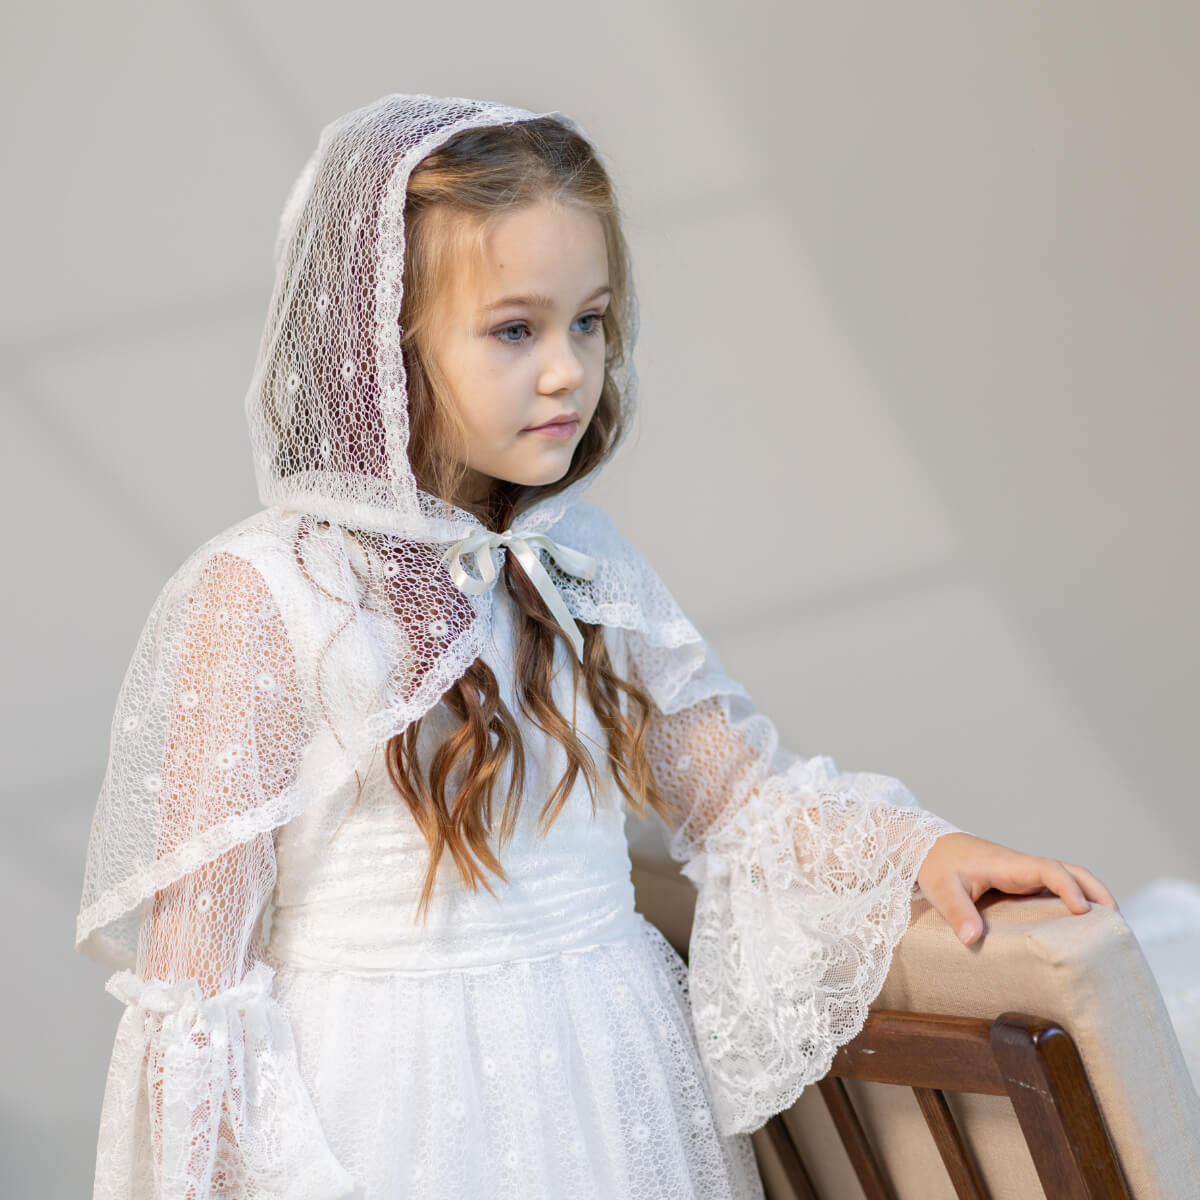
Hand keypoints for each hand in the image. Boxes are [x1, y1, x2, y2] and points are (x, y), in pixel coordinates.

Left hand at [916, 832, 1118, 945]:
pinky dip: (1072, 900)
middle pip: (1070, 870)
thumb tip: (971, 939)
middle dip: (1096, 891)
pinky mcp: (1018, 883)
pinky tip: (1079, 927)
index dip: (1069, 887)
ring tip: (1109, 928)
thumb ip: (956, 912)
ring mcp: (1022, 874)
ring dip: (1090, 895)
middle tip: (1118, 921)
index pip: (1049, 869)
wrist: (924, 846)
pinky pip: (1053, 888)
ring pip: (1066, 878)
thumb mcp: (941, 888)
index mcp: (1007, 865)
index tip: (1083, 910)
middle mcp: (1021, 867)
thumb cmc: (934, 865)